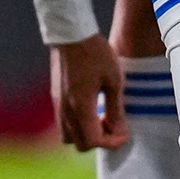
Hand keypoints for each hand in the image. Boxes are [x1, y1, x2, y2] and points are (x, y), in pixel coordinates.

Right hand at [50, 35, 129, 150]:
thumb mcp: (114, 80)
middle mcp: (66, 110)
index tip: (124, 133)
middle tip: (113, 125)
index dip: (112, 142)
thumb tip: (119, 131)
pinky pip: (64, 123)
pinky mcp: (55, 97)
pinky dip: (78, 125)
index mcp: (81, 107)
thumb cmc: (96, 53)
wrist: (71, 34)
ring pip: (69, 136)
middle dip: (99, 141)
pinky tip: (90, 108)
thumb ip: (116, 109)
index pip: (94, 141)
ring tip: (101, 117)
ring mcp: (58, 104)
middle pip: (80, 144)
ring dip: (86, 134)